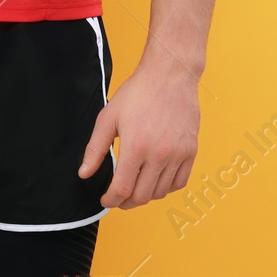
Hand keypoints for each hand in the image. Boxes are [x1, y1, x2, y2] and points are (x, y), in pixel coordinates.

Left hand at [77, 59, 199, 209]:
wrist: (169, 75)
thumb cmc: (137, 93)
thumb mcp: (108, 117)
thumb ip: (95, 149)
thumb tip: (85, 173)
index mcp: (136, 147)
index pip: (122, 189)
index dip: (111, 200)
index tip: (105, 200)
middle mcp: (159, 155)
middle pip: (142, 196)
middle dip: (126, 202)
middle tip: (118, 198)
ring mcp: (178, 155)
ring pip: (161, 192)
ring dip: (145, 196)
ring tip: (135, 188)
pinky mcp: (191, 151)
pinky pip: (179, 182)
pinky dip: (166, 188)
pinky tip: (155, 181)